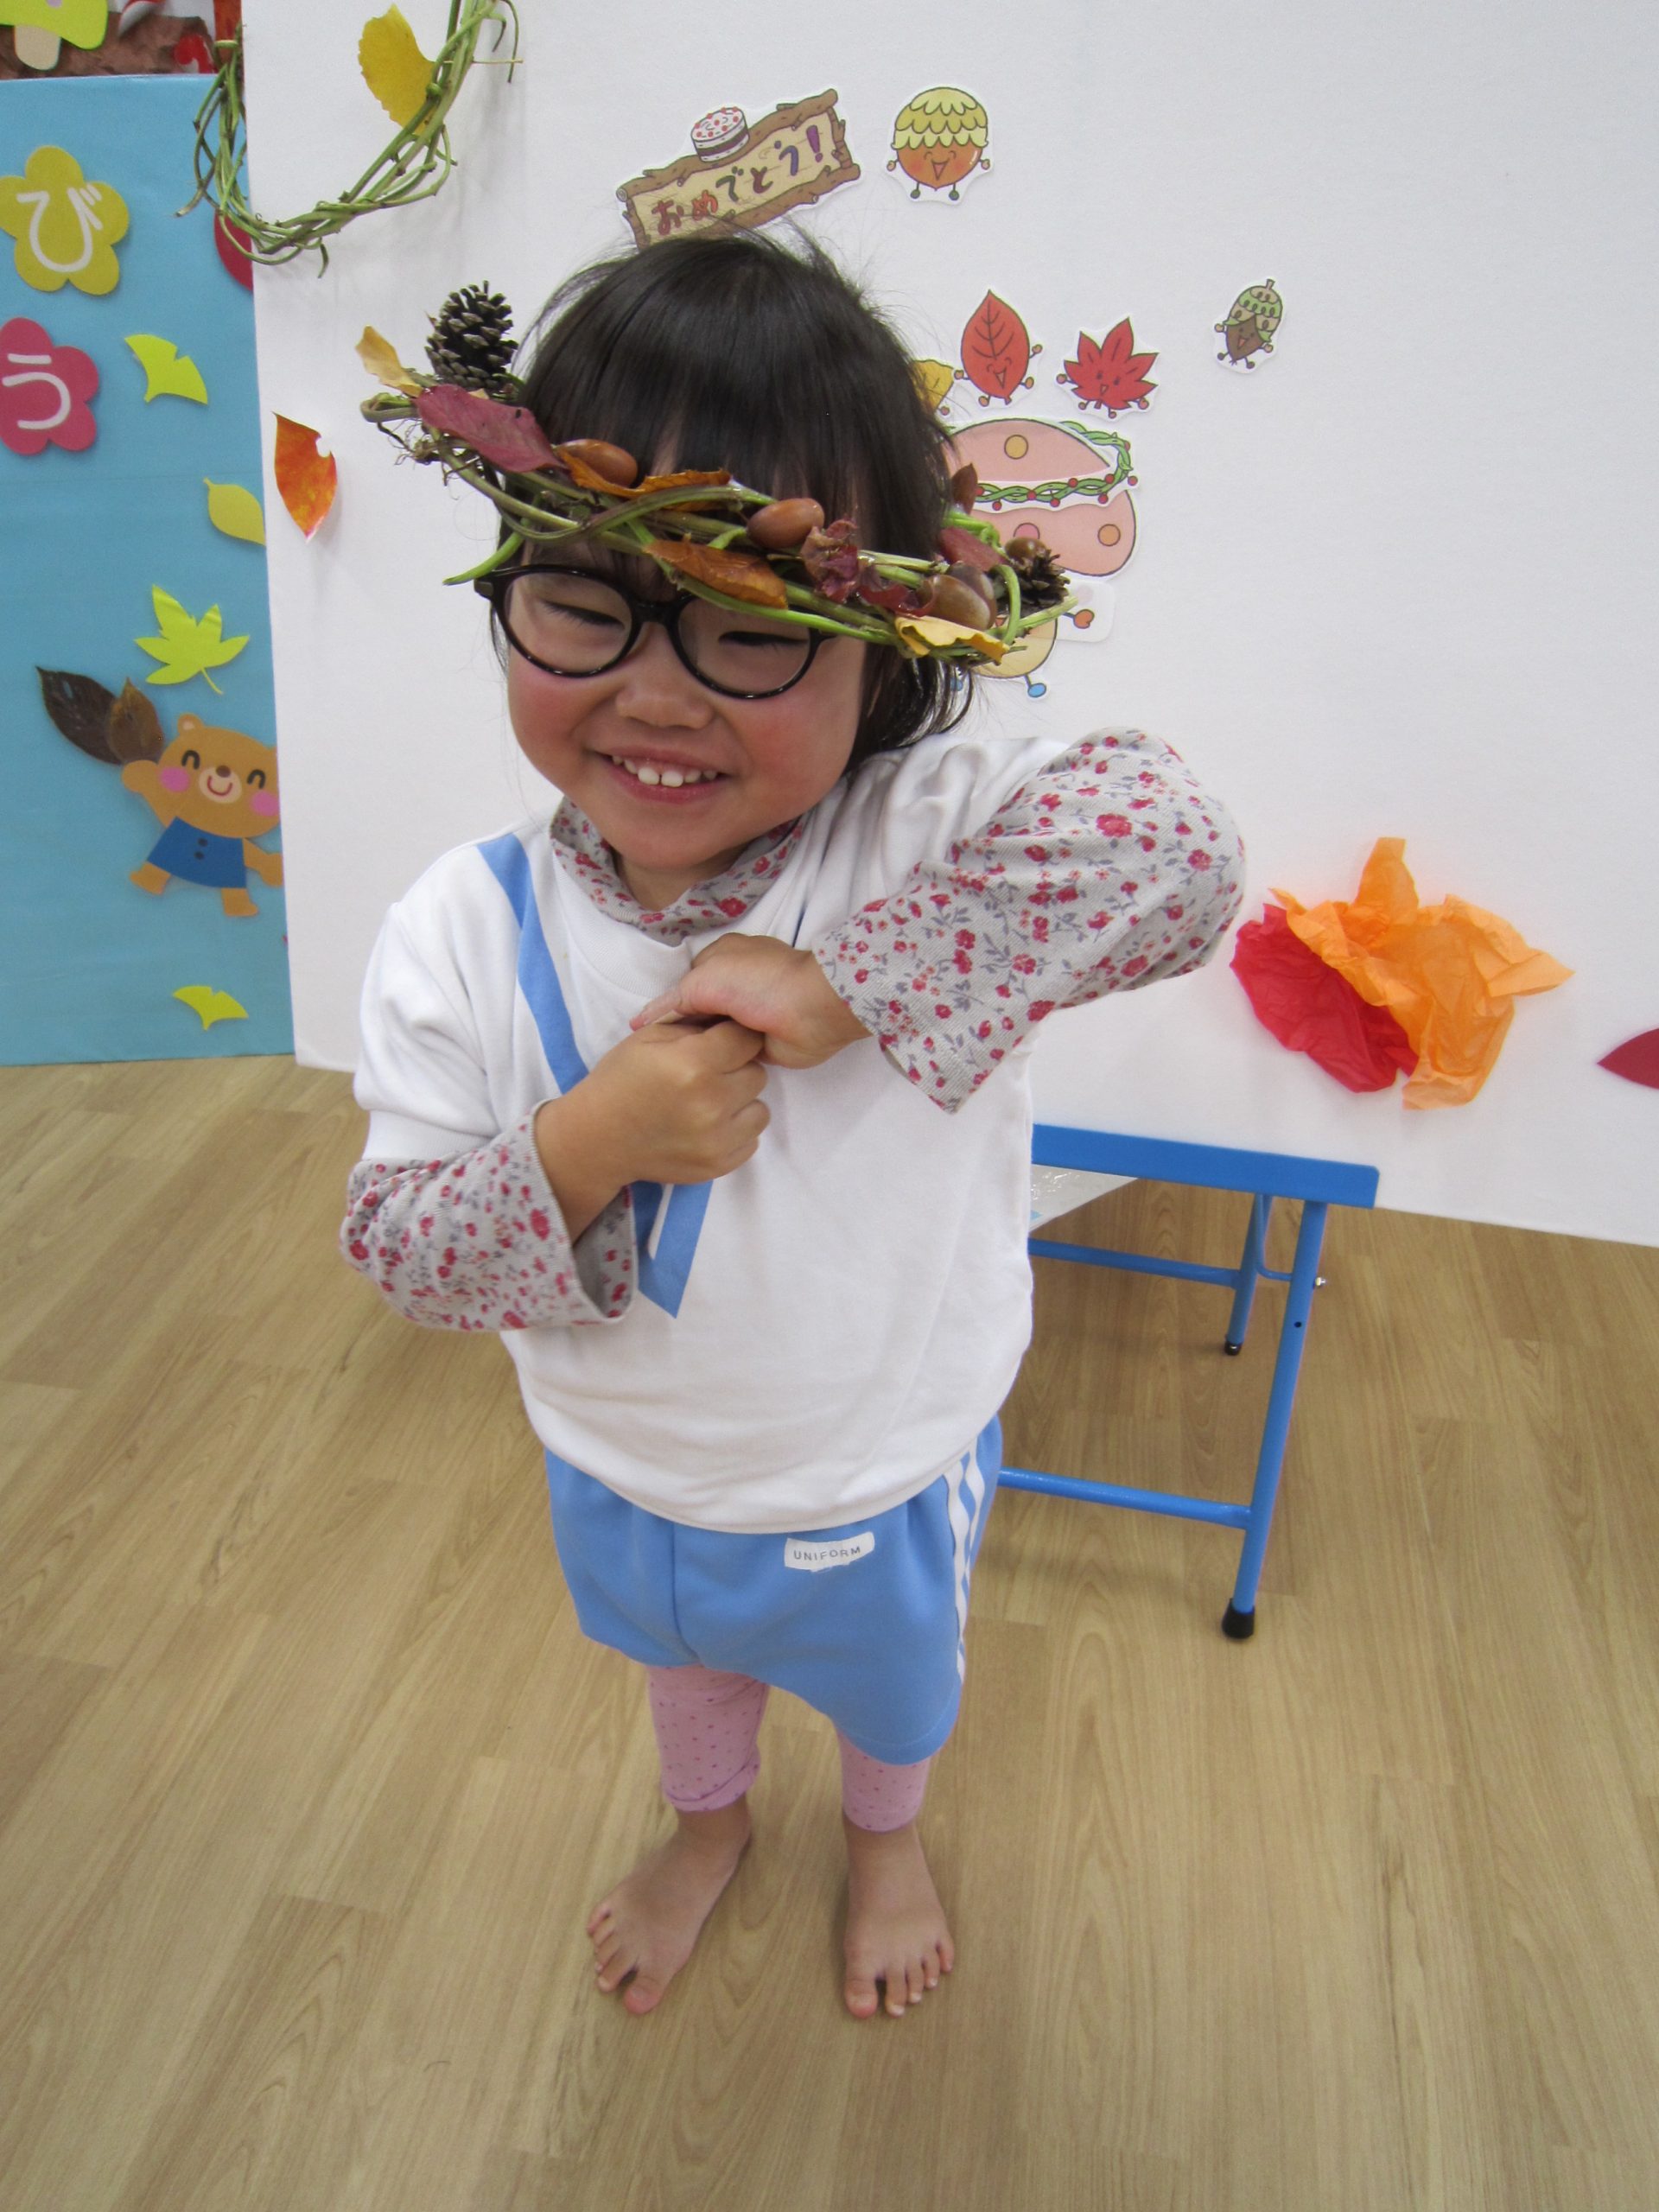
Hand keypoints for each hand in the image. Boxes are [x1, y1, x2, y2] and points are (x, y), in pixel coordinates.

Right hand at [545, 1015, 770, 1201]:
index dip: (734, 1037)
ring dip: (740, 1103)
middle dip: (737, 1070)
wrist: (597, 1138)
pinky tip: (707, 1125)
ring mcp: (717, 1139)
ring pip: (760, 1109)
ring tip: (709, 1101)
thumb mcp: (650, 1036)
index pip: (746, 1038)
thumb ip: (695, 1024)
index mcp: (693, 1063)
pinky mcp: (719, 1165)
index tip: (721, 1043)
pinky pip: (751, 1140)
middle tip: (709, 1074)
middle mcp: (711, 1103)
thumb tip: (733, 1018)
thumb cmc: (621, 1079)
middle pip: (757, 1073)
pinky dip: (735, 1131)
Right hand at [628, 933, 868, 1069]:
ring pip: (711, 1040)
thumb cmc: (757, 983)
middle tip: (657, 1064)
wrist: (812, 1008)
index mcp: (719, 961)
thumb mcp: (703, 979)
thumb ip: (673, 1000)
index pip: (681, 992)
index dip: (664, 1015)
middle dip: (681, 1036)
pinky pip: (730, 1058)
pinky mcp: (759, 1047)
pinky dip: (720, 1066)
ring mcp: (746, 1019)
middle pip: (695, 1017)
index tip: (644, 1041)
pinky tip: (700, 1081)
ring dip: (699, 1053)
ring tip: (675, 1076)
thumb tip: (641, 1023)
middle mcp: (732, 989)